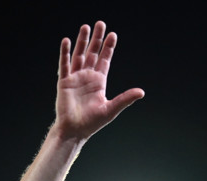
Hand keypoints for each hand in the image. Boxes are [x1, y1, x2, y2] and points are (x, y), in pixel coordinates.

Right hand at [55, 21, 143, 141]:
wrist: (74, 131)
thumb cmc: (92, 123)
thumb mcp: (111, 109)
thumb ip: (125, 99)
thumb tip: (141, 92)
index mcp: (99, 82)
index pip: (105, 60)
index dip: (109, 48)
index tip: (113, 35)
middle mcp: (87, 77)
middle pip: (93, 53)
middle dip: (97, 39)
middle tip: (101, 24)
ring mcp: (76, 78)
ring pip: (79, 55)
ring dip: (82, 41)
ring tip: (86, 27)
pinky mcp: (64, 82)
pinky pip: (65, 64)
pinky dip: (65, 53)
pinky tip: (67, 41)